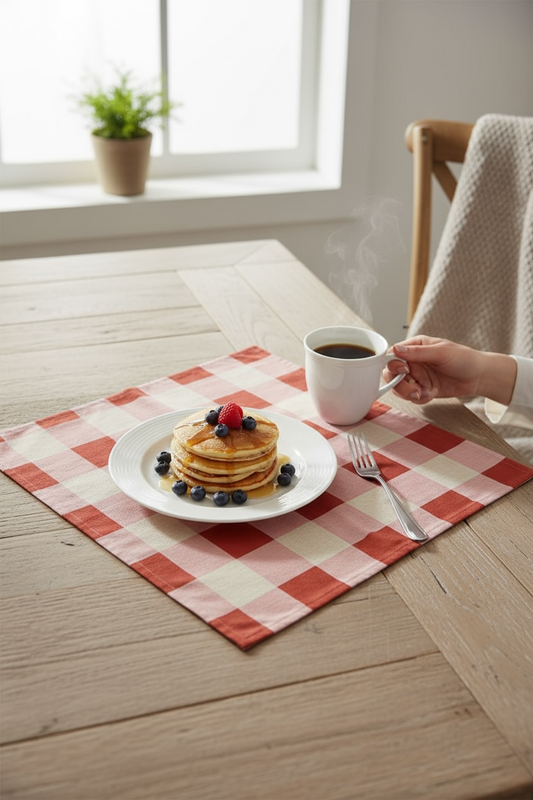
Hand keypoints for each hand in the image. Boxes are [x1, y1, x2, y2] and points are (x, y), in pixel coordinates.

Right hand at [383, 335, 515, 405]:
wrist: (479, 377)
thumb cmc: (463, 359)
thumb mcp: (440, 352)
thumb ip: (417, 352)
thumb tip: (396, 349)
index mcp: (415, 347)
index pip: (393, 355)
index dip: (393, 365)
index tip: (405, 370)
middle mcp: (413, 362)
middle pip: (391, 374)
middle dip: (399, 383)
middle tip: (413, 388)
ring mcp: (417, 376)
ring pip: (399, 387)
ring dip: (408, 393)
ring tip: (422, 393)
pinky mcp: (422, 389)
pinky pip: (411, 397)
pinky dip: (418, 398)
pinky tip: (430, 394)